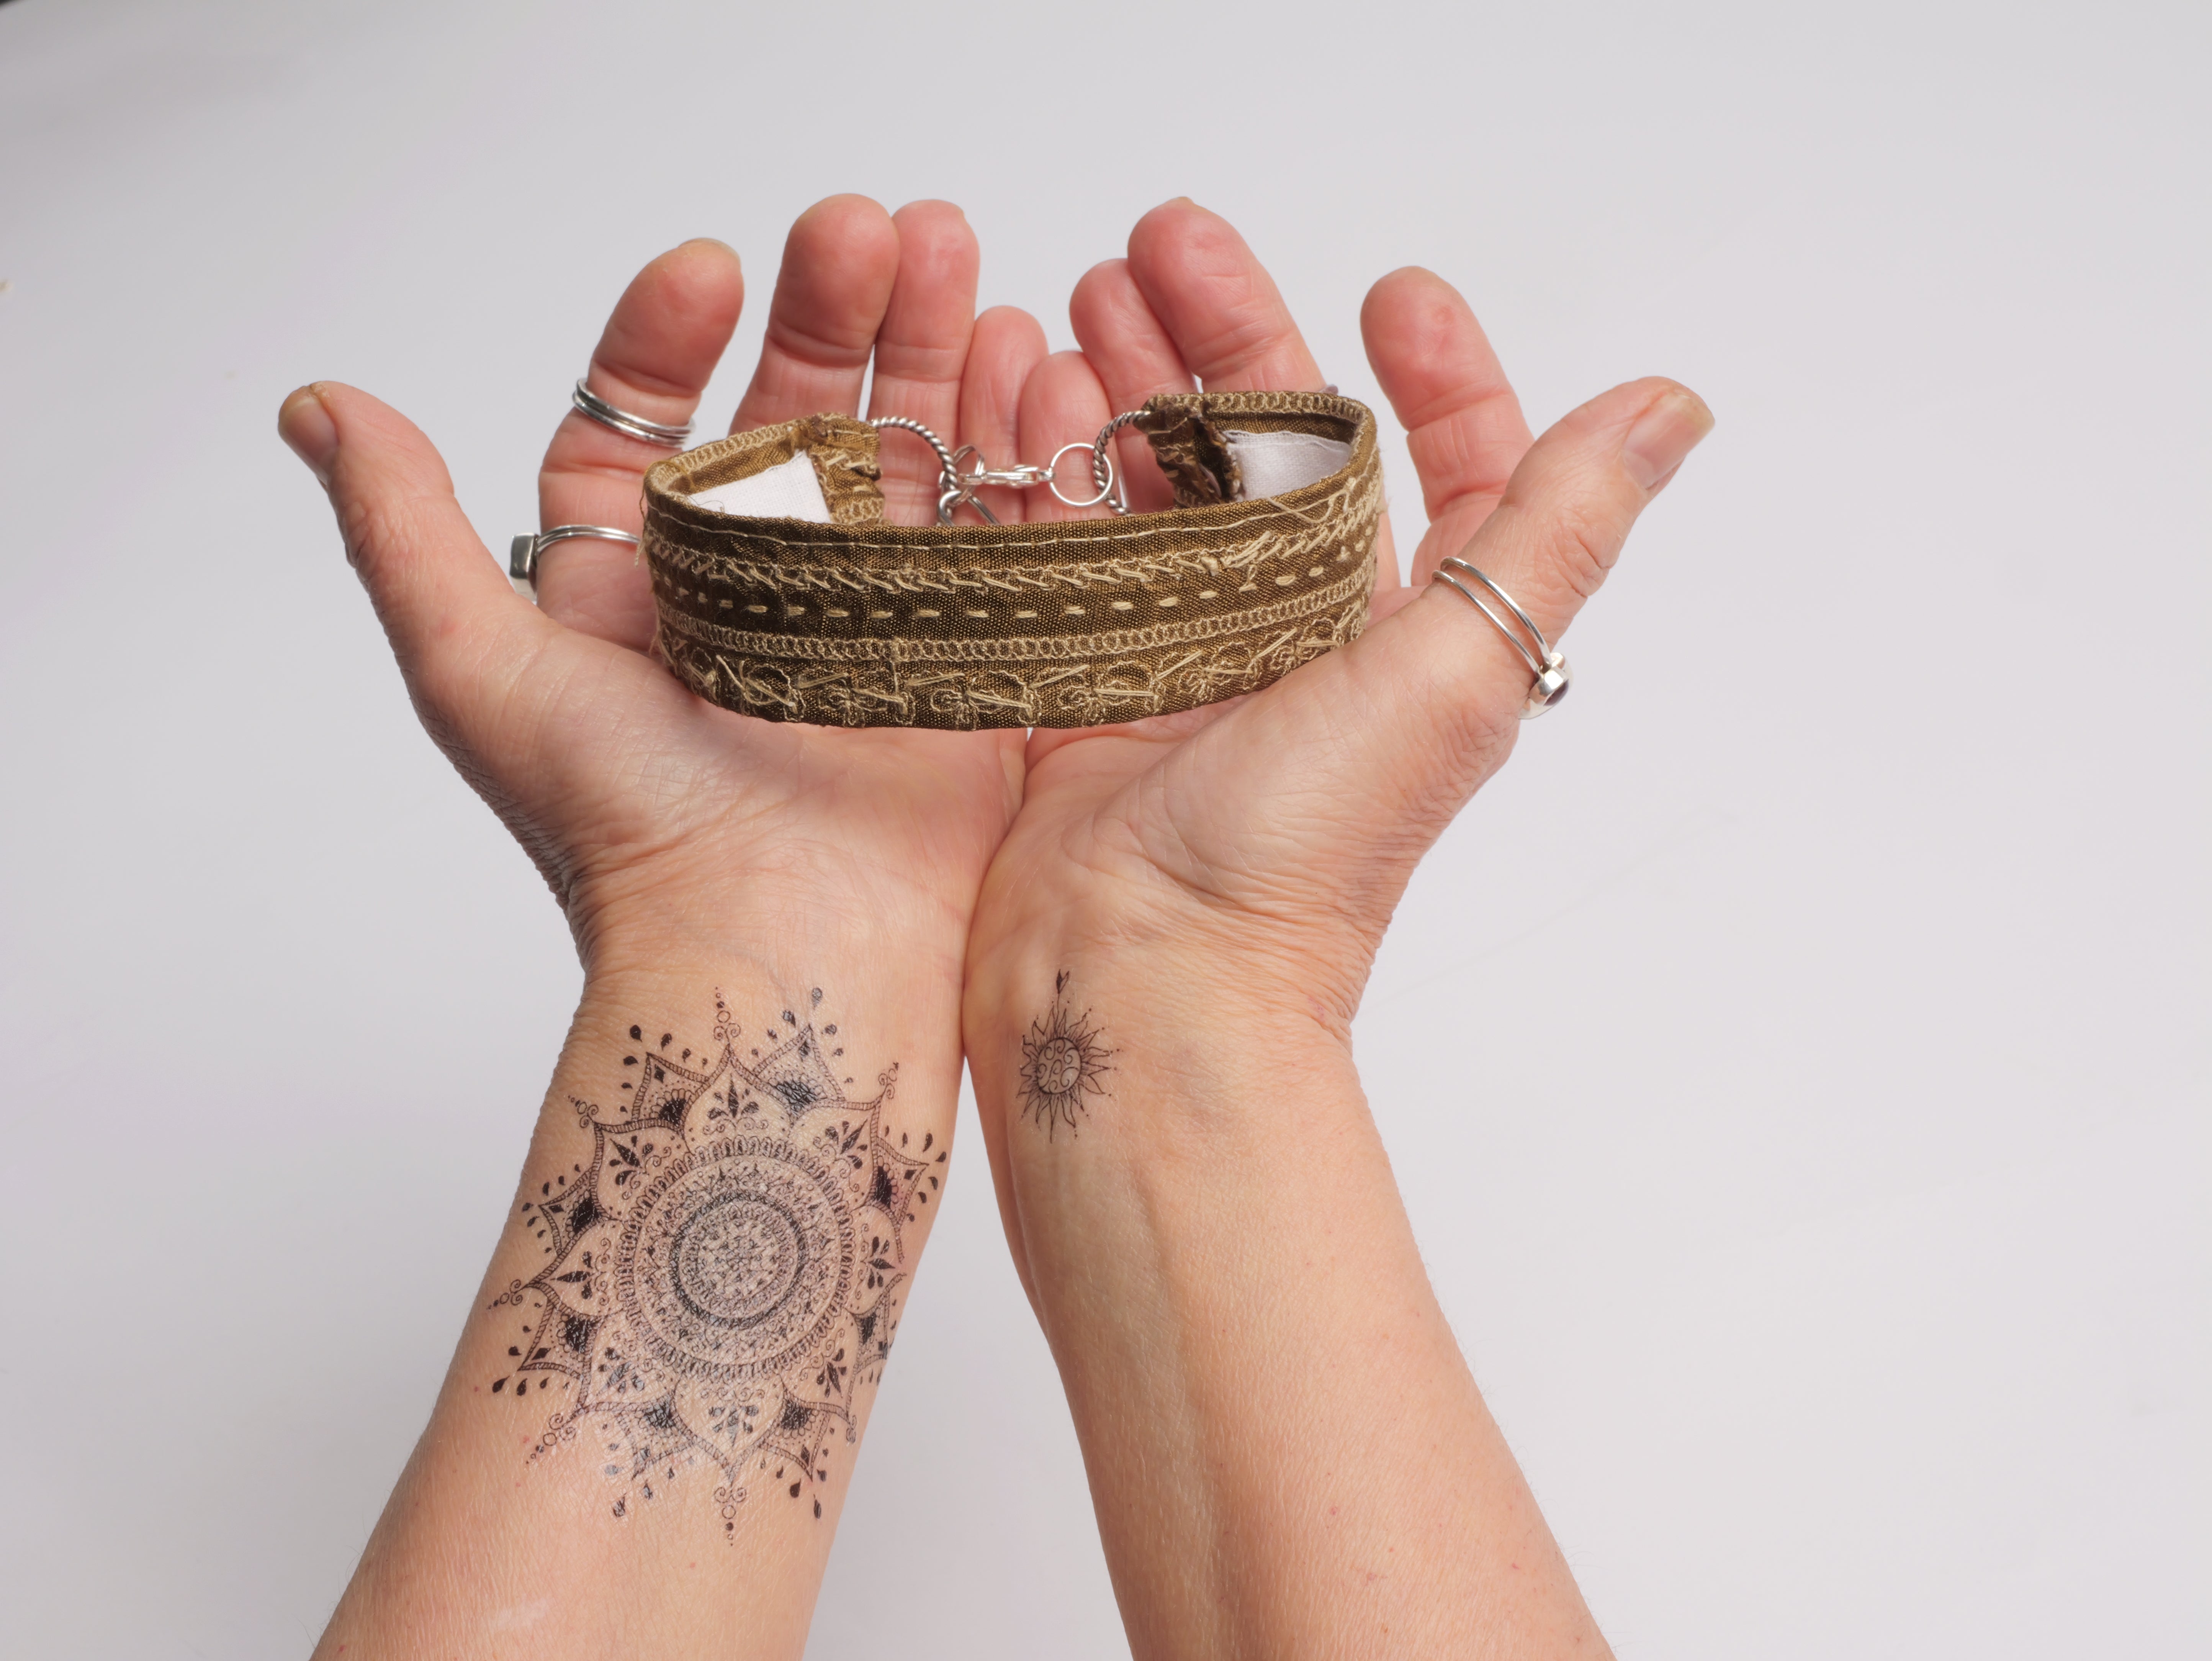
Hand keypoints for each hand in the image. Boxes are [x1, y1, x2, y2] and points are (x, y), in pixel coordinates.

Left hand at [278, 197, 1043, 980]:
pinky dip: (1009, 436)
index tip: (707, 270)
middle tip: (858, 228)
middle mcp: (754, 596)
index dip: (671, 342)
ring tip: (944, 245)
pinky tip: (1016, 347)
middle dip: (826, 313)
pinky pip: (992, 523)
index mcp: (638, 590)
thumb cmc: (625, 831)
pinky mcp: (965, 653)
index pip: (648, 430)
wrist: (779, 952)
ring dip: (923, 344)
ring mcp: (870, 620)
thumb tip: (319, 409)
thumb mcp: (476, 668)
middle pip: (792, 419)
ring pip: (897, 451)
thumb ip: (404, 531)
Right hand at [963, 195, 1712, 1270]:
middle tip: (1163, 242)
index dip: (1433, 373)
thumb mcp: (1458, 669)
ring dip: (1129, 378)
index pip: (1439, 469)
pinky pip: (1066, 538)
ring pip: (1162, 476)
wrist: (1142, 979)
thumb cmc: (1301, 855)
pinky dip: (1047, 460)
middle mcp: (1298, 636)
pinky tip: (1023, 387)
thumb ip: (1554, 529)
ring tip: (1082, 292)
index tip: (1393, 291)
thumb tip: (1670, 410)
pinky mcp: (1080, 675)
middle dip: (1226, 334)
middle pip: (1273, 446)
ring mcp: (1181, 652)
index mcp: (1405, 632)